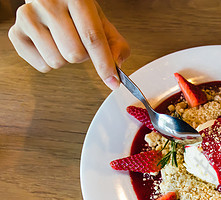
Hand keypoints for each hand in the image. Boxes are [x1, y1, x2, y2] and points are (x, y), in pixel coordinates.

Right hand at [8, 0, 129, 89]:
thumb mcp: (100, 21)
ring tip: (63, 41)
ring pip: (57, 62)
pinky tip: (49, 45)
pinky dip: (50, 63)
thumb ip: (115, 44)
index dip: (104, 64)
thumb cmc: (76, 12)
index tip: (113, 82)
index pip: (92, 38)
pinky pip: (42, 66)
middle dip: (83, 56)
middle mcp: (48, 3)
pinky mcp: (15, 32)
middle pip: (74, 54)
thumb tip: (116, 67)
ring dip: (66, 59)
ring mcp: (28, 16)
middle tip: (79, 42)